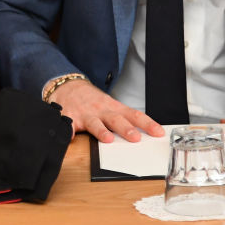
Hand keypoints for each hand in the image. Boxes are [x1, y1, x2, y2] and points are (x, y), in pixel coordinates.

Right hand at [50, 79, 164, 142]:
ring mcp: (85, 114)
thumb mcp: (108, 104)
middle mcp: (100, 110)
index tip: (158, 132)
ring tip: (107, 139)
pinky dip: (69, 131)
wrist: (66, 85)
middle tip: (136, 138)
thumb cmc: (90, 99)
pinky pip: (68, 125)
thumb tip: (142, 134)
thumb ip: (122, 118)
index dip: (147, 124)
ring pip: (94, 123)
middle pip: (115, 119)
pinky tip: (70, 137)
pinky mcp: (69, 117)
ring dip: (101, 131)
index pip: (133, 115)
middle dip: (126, 128)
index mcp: (112, 108)